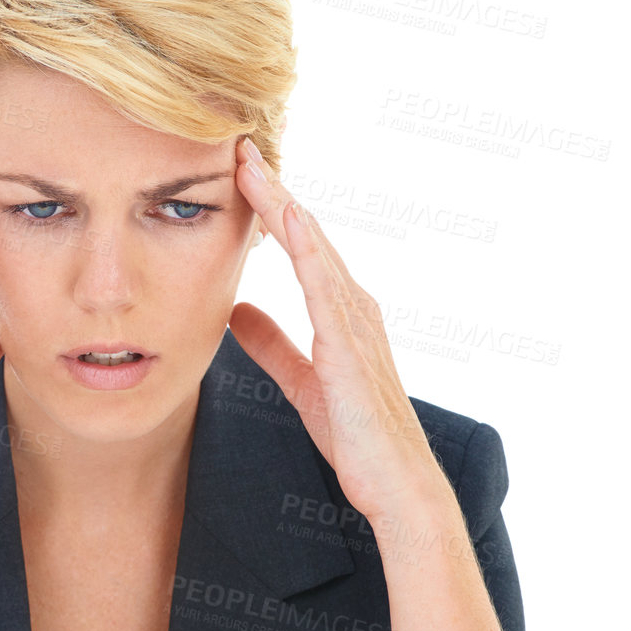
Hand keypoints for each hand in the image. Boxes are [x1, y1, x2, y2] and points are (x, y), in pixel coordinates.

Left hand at [230, 138, 447, 526]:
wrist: (396, 485)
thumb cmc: (358, 438)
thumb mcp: (301, 382)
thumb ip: (272, 345)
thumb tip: (235, 310)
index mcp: (341, 313)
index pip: (301, 248)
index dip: (270, 209)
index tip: (238, 171)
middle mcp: (354, 307)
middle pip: (309, 236)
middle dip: (275, 190)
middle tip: (241, 144)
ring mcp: (357, 324)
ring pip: (316, 251)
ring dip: (285, 206)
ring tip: (253, 166)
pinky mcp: (352, 349)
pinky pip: (327, 290)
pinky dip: (310, 251)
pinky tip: (291, 218)